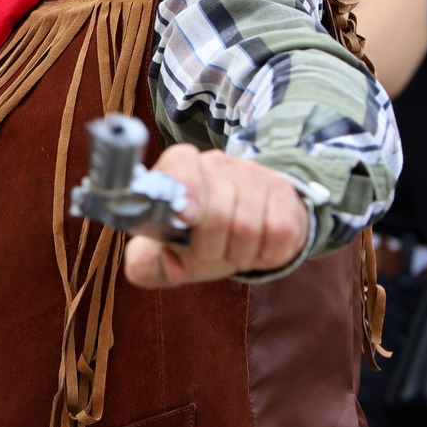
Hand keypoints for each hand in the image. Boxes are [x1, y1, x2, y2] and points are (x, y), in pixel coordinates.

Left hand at [123, 145, 309, 287]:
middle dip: (211, 247)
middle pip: (217, 210)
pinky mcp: (281, 189)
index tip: (185, 218)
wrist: (248, 236)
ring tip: (233, 251)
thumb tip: (157, 260)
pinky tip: (257, 248)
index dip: (185, 189)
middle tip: (210, 254)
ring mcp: (251, 174)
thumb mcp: (167, 255)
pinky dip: (266, 253)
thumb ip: (145, 263)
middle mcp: (214, 164)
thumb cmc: (199, 242)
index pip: (181, 162)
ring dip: (239, 254)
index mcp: (178, 170)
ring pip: (248, 225)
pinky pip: (279, 232)